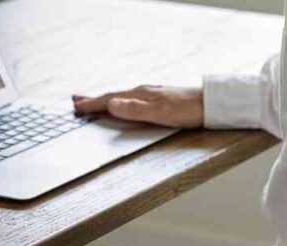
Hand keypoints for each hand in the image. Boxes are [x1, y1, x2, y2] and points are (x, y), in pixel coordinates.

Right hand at [72, 85, 203, 127]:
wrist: (210, 104)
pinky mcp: (160, 100)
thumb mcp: (159, 113)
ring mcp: (152, 95)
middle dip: (94, 99)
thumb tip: (111, 105)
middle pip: (113, 96)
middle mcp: (144, 93)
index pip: (110, 100)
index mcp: (140, 95)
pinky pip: (133, 100)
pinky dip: (121, 101)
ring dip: (106, 100)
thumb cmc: (187, 110)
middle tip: (76, 100)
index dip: (93, 104)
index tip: (76, 108)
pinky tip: (124, 103)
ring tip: (94, 101)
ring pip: (123, 97)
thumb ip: (135, 110)